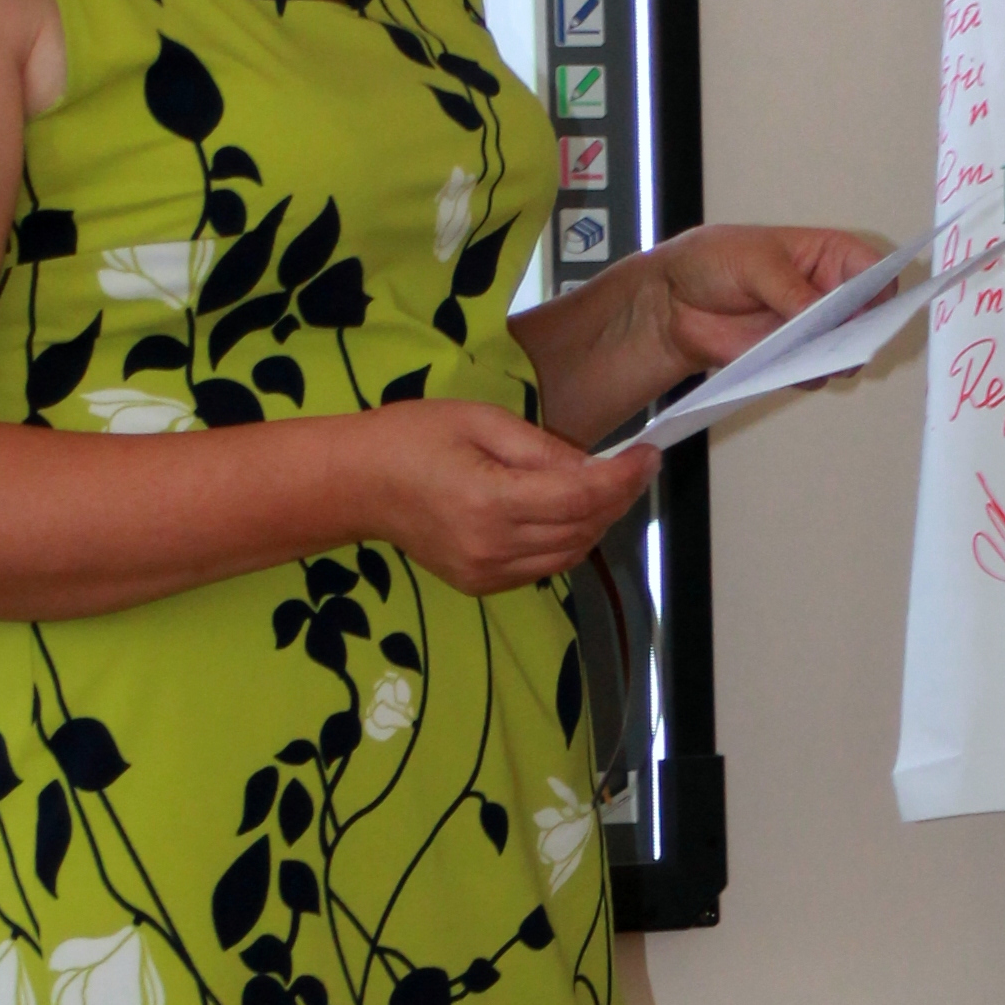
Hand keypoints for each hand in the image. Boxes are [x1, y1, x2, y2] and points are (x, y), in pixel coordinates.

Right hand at [355, 397, 654, 595]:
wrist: (356, 484)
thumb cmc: (411, 438)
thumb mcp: (481, 421)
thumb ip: (542, 448)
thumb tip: (596, 467)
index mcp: (491, 501)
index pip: (581, 496)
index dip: (623, 478)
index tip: (649, 455)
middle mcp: (493, 547)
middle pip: (583, 529)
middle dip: (617, 497)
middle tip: (632, 467)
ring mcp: (486, 573)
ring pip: (570, 553)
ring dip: (597, 521)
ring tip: (605, 486)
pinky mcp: (481, 584)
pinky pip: (544, 566)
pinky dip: (568, 540)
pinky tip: (567, 511)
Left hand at [638, 221, 885, 380]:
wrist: (671, 300)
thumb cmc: (713, 261)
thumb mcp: (753, 263)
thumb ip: (790, 289)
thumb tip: (819, 315)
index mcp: (830, 257)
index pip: (876, 273)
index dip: (882, 292)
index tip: (872, 308)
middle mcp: (828, 295)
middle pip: (869, 319)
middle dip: (863, 332)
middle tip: (847, 341)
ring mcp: (812, 330)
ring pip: (845, 352)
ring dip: (834, 358)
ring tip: (814, 356)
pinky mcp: (791, 359)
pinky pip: (813, 374)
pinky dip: (806, 375)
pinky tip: (787, 368)